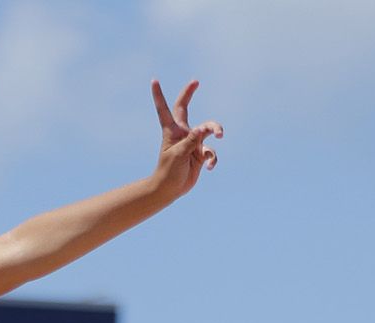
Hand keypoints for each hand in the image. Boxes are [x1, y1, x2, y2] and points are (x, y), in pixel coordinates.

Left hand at [148, 79, 221, 201]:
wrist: (170, 189)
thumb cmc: (168, 171)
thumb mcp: (178, 154)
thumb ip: (191, 140)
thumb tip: (204, 128)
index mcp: (171, 131)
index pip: (164, 109)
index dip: (158, 95)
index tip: (154, 80)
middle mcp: (182, 133)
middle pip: (186, 108)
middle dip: (189, 94)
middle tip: (195, 81)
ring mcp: (192, 143)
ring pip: (208, 129)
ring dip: (216, 129)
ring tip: (220, 135)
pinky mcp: (200, 154)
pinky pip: (212, 152)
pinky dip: (213, 158)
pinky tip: (210, 166)